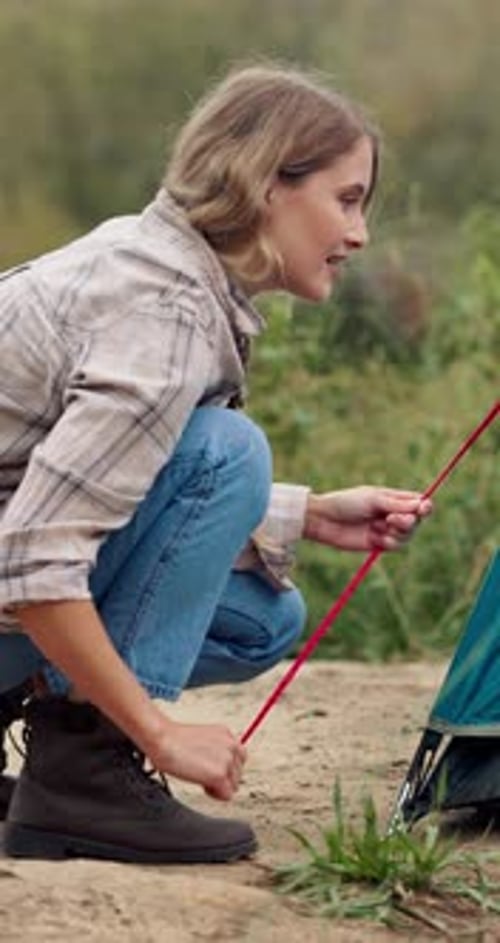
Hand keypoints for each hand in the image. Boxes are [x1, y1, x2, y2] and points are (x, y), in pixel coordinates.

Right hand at [142, 718, 247, 800]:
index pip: (238, 759)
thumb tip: (218, 765)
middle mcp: (231, 745)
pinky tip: (201, 784)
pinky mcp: (220, 775)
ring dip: (218, 786)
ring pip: (233, 786)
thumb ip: (216, 750)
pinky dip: (214, 794)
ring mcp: (227, 760)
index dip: (223, 767)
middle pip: (238, 774)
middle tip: (201, 772)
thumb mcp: (202, 739)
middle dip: (222, 778)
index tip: (209, 767)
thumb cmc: (173, 740)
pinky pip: (226, 795)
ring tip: (199, 776)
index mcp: (226, 734)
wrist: (162, 740)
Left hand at [303, 485, 431, 551]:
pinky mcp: (380, 544)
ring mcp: (387, 529)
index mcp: (394, 498)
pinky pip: (396, 546)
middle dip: (407, 521)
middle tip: (391, 518)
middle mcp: (393, 513)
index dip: (425, 507)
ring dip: (397, 532)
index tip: (423, 509)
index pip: (418, 502)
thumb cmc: (347, 503)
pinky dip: (388, 541)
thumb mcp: (373, 500)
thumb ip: (398, 504)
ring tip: (378, 526)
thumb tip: (423, 504)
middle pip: (416, 520)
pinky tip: (373, 536)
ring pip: (408, 535)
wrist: (325, 520)